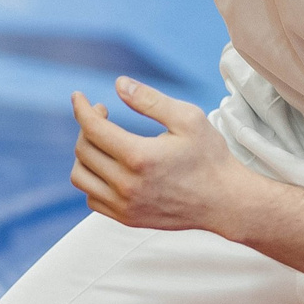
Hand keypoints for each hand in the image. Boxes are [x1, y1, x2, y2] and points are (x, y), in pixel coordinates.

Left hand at [69, 78, 248, 233]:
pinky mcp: (127, 219)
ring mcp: (125, 206)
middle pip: (83, 150)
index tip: (78, 96)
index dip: (81, 108)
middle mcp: (127, 185)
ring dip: (85, 154)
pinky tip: (109, 165)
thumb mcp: (188, 119)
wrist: (225, 201)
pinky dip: (92, 179)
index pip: (92, 128)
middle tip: (104, 114)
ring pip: (80, 176)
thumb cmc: (209, 157)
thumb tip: (118, 84)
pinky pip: (92, 198)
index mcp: (139, 157)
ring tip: (103, 140)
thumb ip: (150, 100)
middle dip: (87, 126)